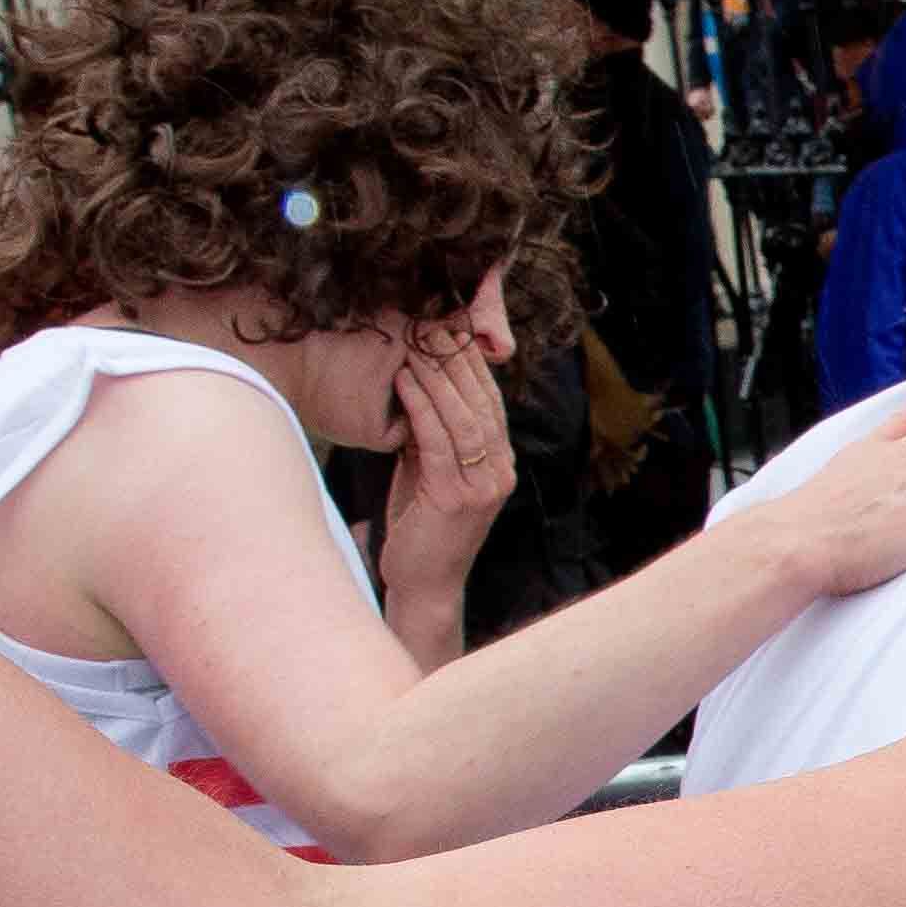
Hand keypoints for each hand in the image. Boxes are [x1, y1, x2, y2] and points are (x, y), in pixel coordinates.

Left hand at [378, 338, 515, 587]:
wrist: (424, 585)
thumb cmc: (422, 529)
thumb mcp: (433, 474)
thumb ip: (435, 439)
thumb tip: (420, 391)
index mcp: (501, 464)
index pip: (490, 402)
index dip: (471, 363)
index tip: (448, 328)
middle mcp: (500, 472)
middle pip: (481, 402)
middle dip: (456, 359)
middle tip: (432, 322)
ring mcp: (481, 487)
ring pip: (462, 417)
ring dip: (437, 375)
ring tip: (415, 343)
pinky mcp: (454, 498)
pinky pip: (437, 442)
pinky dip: (420, 407)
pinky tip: (405, 381)